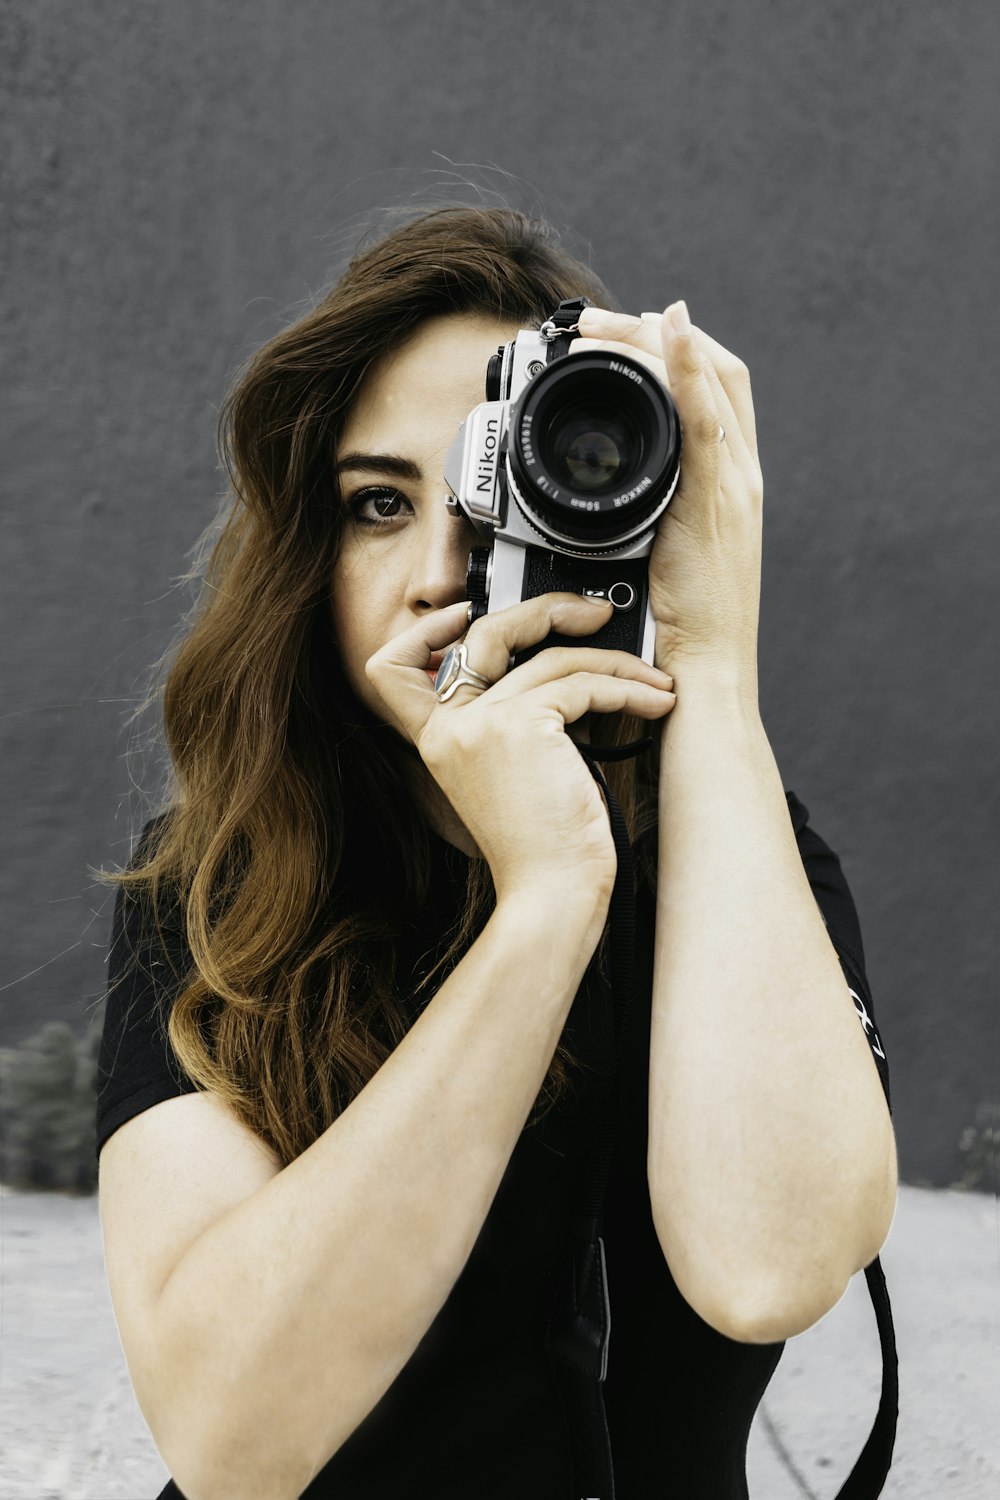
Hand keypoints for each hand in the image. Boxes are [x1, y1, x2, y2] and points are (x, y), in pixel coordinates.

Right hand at [363, 594, 676, 905]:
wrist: (551, 894)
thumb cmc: (544, 848)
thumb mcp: (514, 775)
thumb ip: (514, 722)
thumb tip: (563, 666)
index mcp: (438, 740)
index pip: (392, 667)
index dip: (424, 630)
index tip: (469, 614)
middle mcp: (449, 727)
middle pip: (485, 631)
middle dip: (546, 612)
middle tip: (594, 615)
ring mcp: (479, 724)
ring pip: (550, 655)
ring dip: (615, 662)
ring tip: (652, 683)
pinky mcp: (520, 726)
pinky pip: (582, 684)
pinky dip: (627, 689)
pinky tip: (654, 703)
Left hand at [573, 302, 763, 692]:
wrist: (708, 670)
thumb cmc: (685, 627)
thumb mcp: (670, 557)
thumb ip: (656, 517)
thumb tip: (619, 504)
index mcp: (734, 484)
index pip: (720, 389)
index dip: (681, 350)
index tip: (633, 334)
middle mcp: (742, 475)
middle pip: (719, 371)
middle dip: (659, 332)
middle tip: (600, 323)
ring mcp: (733, 484)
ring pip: (711, 383)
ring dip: (657, 340)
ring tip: (603, 327)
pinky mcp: (714, 500)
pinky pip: (703, 420)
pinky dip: (687, 369)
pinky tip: (666, 332)